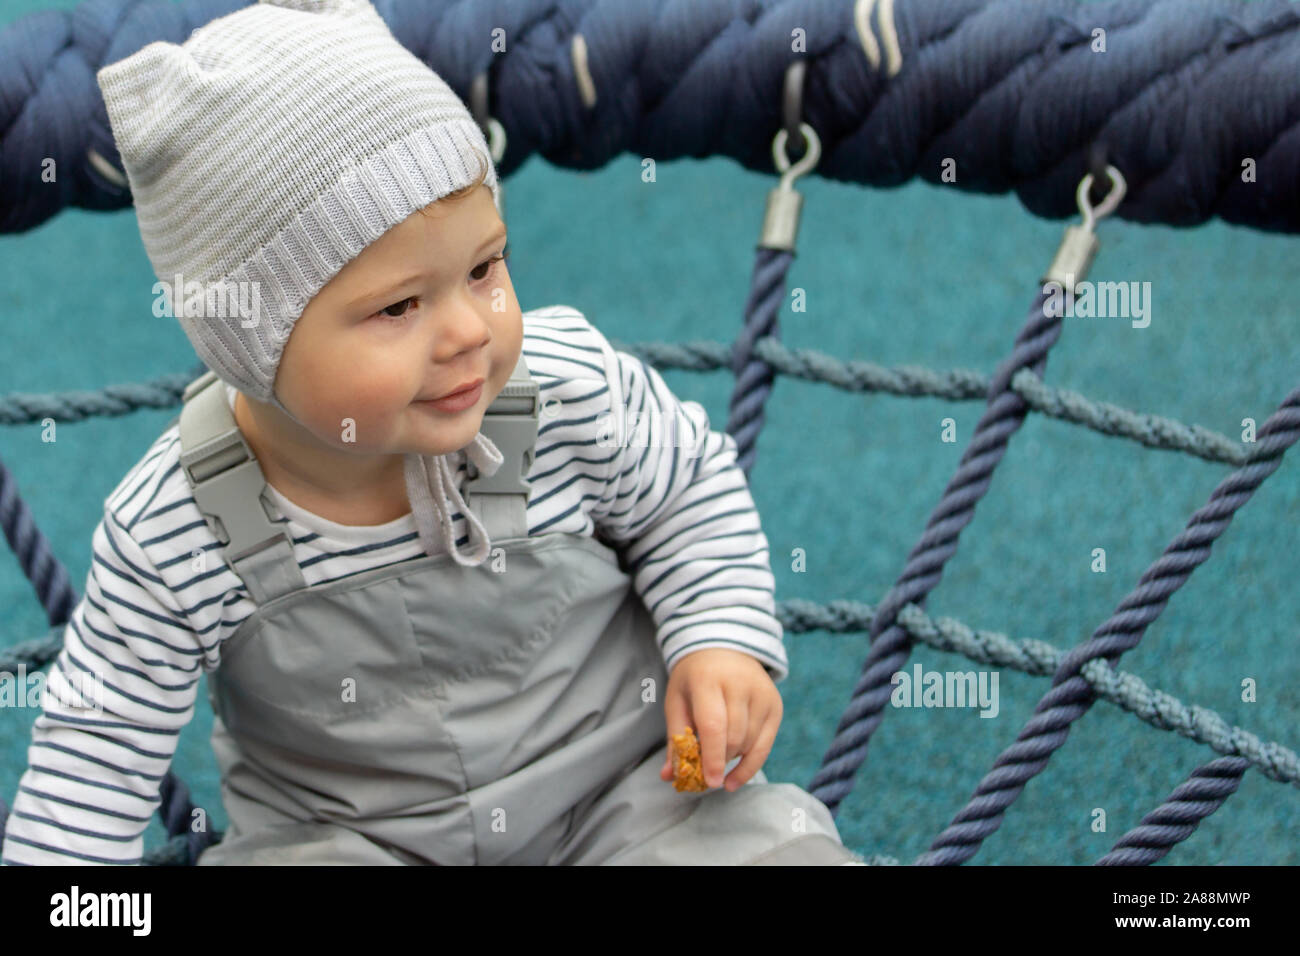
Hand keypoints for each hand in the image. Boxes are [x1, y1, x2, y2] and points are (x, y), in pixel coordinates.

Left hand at [658, 648, 782, 791]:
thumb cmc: (694, 679)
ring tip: (716, 758)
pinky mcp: (775, 704)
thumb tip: (670, 776)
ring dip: (732, 759)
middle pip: (734, 737)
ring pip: (749, 743)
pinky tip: (736, 777)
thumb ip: (676, 738)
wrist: (723, 648)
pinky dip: (750, 765)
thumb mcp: (677, 701)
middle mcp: (740, 684)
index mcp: (708, 680)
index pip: (714, 725)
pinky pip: (765, 745)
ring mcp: (762, 694)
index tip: (710, 782)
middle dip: (719, 760)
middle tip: (704, 770)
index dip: (712, 757)